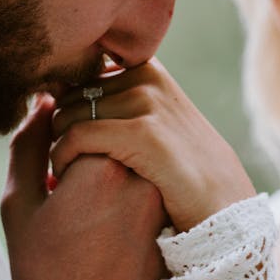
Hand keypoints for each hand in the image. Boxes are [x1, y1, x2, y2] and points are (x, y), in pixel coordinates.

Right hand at [0, 96, 166, 279]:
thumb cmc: (43, 273)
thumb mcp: (21, 204)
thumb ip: (29, 143)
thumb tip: (45, 103)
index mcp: (103, 164)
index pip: (85, 117)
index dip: (63, 142)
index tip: (54, 178)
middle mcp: (143, 176)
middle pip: (116, 134)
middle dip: (93, 150)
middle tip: (72, 197)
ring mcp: (165, 201)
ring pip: (136, 161)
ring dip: (116, 171)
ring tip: (92, 217)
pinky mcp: (175, 222)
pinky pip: (152, 190)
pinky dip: (133, 198)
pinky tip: (113, 234)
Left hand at [51, 60, 255, 231]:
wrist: (225, 210)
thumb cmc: (183, 174)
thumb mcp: (155, 126)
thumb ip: (117, 103)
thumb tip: (54, 92)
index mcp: (148, 69)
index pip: (78, 74)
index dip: (63, 107)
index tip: (61, 139)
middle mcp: (148, 76)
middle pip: (69, 94)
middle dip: (58, 128)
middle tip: (62, 161)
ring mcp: (148, 102)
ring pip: (67, 114)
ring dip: (56, 145)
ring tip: (64, 172)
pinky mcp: (144, 133)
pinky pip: (76, 136)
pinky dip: (61, 157)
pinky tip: (63, 177)